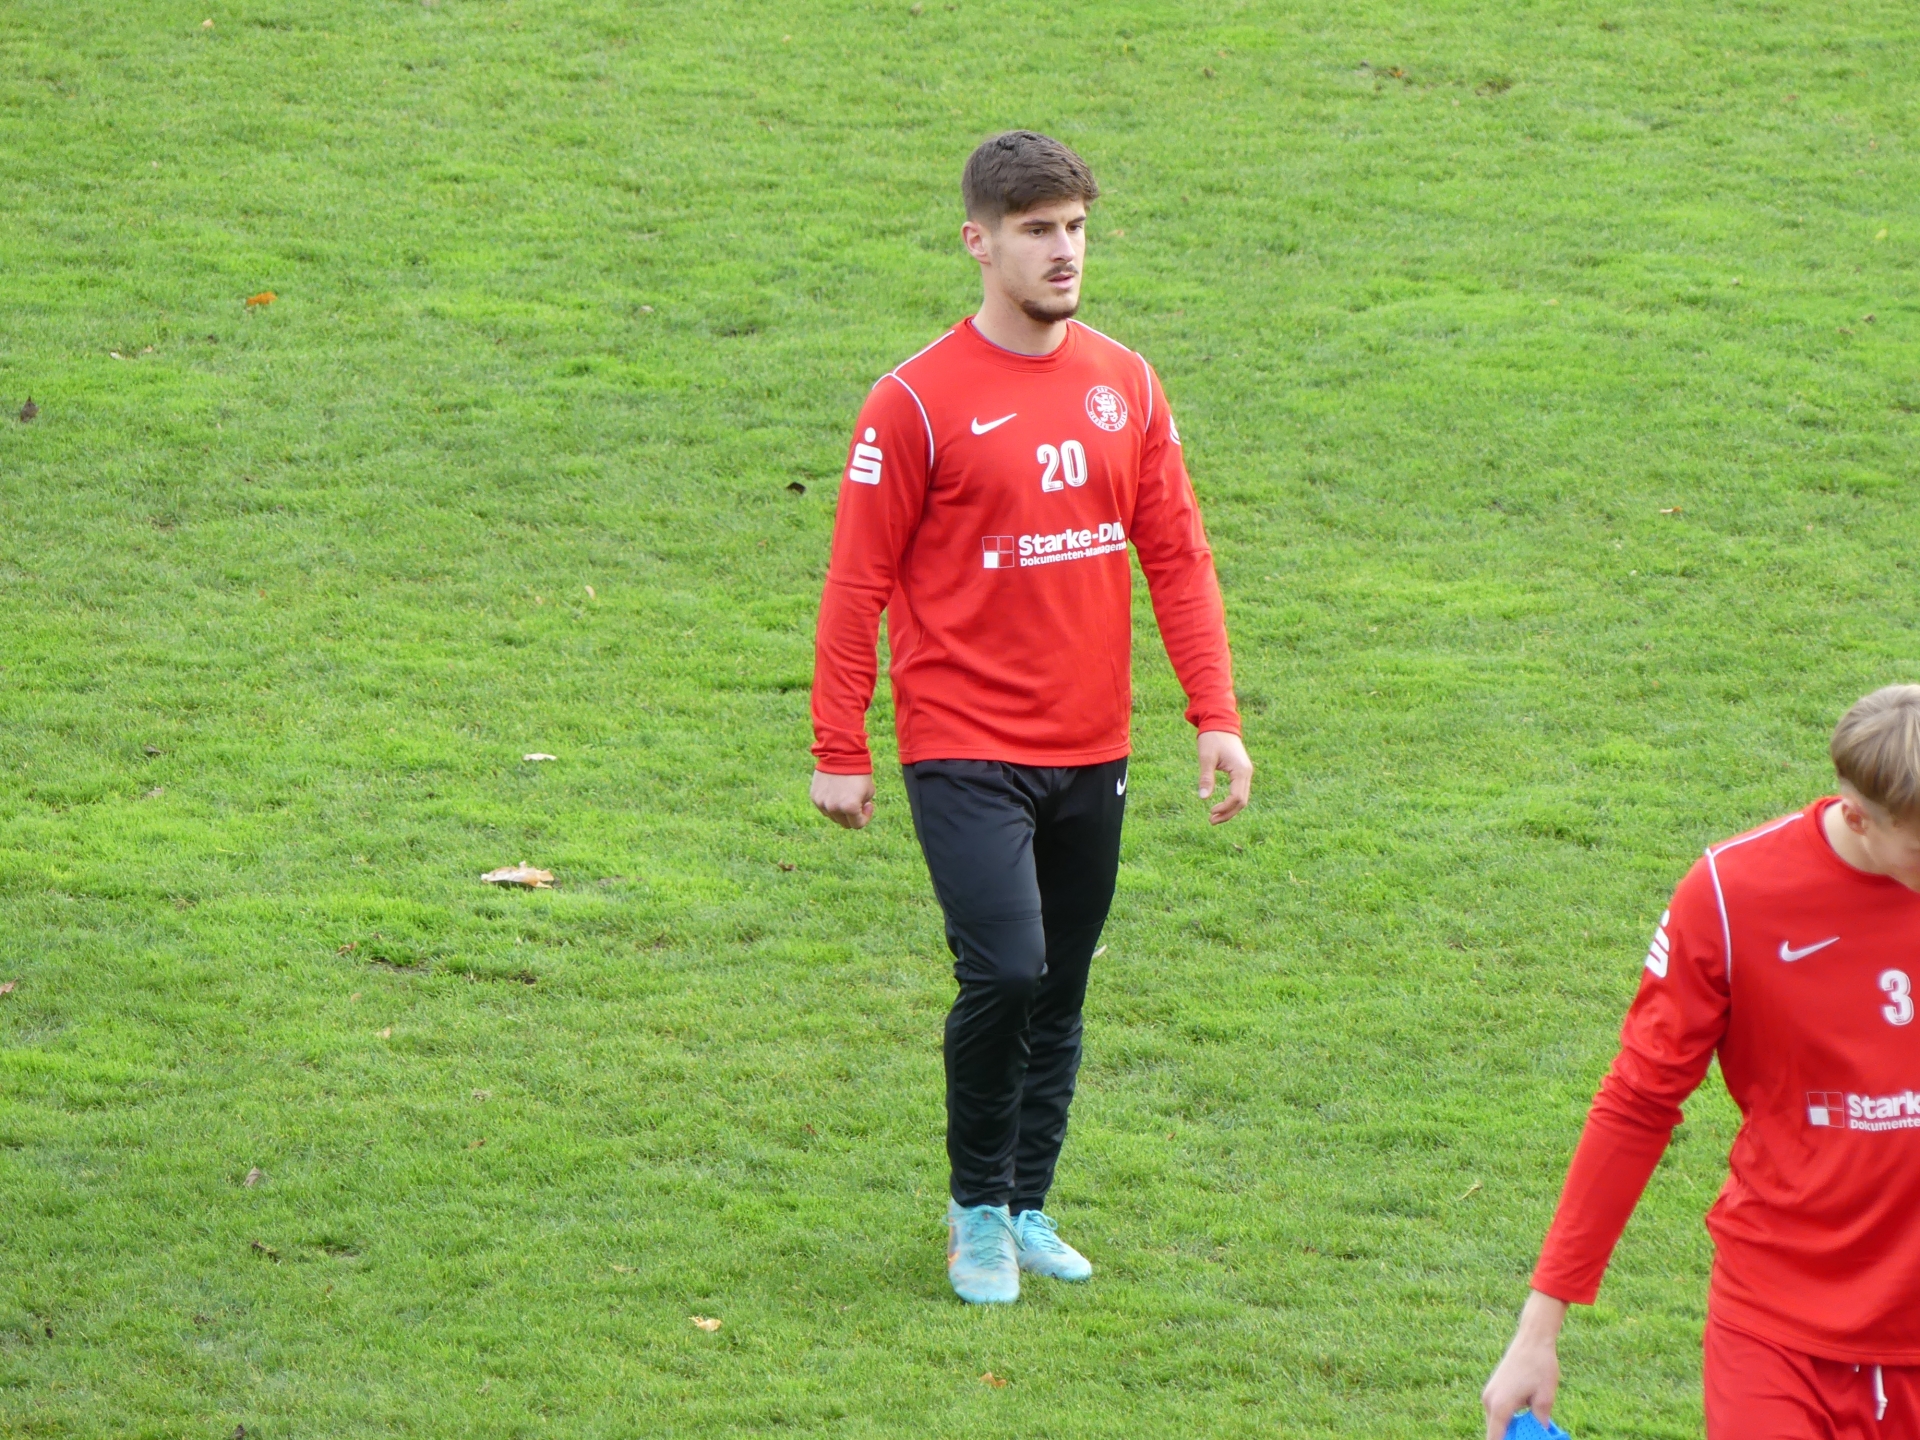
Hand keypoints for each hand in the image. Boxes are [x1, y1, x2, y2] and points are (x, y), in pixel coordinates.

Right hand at [811, 769, 875, 829]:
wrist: (841, 753)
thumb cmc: (859, 772)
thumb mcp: (869, 792)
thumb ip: (862, 807)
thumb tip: (856, 813)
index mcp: (850, 807)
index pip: (857, 825)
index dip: (865, 817)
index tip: (868, 805)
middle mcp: (834, 808)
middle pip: (844, 823)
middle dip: (852, 815)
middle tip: (857, 801)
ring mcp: (822, 803)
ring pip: (833, 816)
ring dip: (840, 810)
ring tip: (845, 794)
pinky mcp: (814, 797)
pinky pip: (824, 807)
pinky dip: (831, 803)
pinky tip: (836, 790)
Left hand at [1197, 730, 1252, 823]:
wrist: (1220, 722)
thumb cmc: (1212, 738)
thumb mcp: (1206, 758)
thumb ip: (1206, 777)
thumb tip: (1203, 798)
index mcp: (1241, 770)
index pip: (1237, 798)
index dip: (1225, 808)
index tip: (1210, 812)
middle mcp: (1247, 773)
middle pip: (1242, 802)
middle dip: (1228, 813)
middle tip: (1211, 821)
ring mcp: (1246, 772)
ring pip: (1242, 798)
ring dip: (1230, 810)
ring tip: (1213, 817)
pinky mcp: (1242, 772)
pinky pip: (1240, 792)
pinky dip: (1231, 802)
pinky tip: (1220, 806)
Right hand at [1481, 1290, 1567, 1439]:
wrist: (1532, 1339)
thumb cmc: (1540, 1366)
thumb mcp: (1545, 1398)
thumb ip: (1540, 1422)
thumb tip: (1541, 1434)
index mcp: (1500, 1406)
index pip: (1495, 1439)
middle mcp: (1489, 1401)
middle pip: (1495, 1433)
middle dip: (1510, 1438)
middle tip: (1531, 1435)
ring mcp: (1489, 1394)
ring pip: (1497, 1424)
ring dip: (1511, 1431)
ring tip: (1531, 1430)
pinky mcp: (1493, 1390)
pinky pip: (1498, 1414)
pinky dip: (1509, 1421)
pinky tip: (1526, 1420)